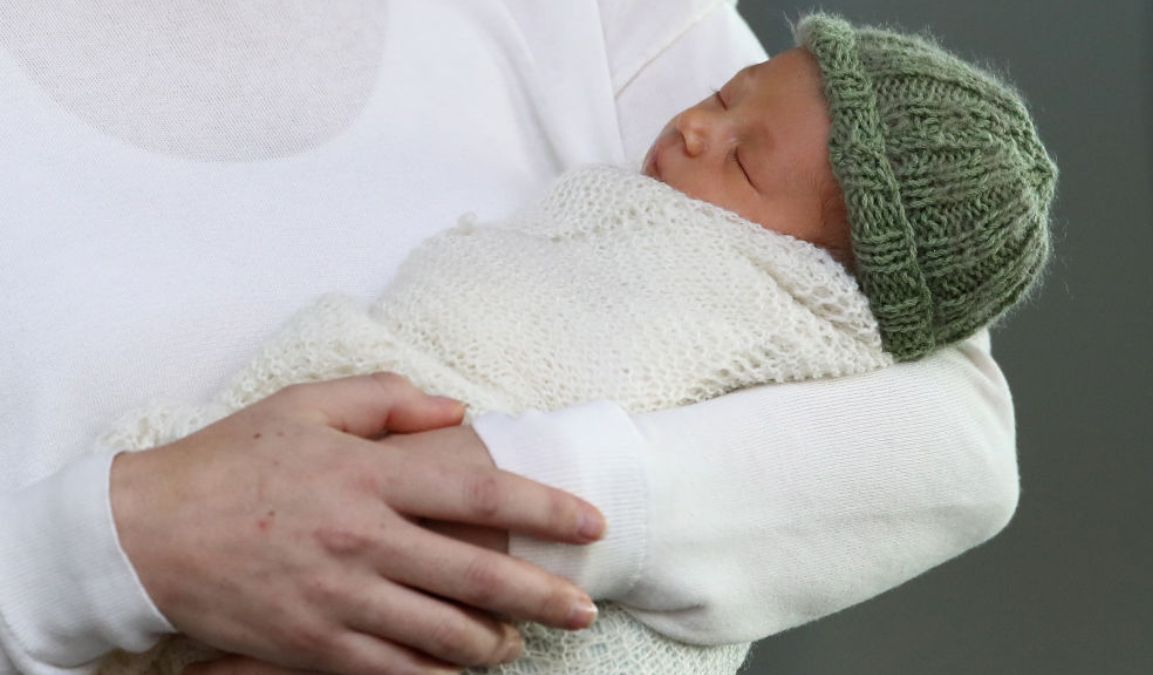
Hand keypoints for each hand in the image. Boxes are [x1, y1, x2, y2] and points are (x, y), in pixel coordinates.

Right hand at [111, 373, 604, 674]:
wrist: (144, 533)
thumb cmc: (230, 460)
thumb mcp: (305, 406)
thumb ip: (388, 399)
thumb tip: (459, 412)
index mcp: (369, 476)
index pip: (480, 493)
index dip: (545, 509)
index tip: (591, 524)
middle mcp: (365, 539)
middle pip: (477, 575)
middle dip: (543, 596)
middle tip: (584, 609)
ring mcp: (340, 598)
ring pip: (443, 634)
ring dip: (495, 643)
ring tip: (522, 643)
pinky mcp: (314, 645)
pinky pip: (393, 669)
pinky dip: (435, 674)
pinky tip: (460, 671)